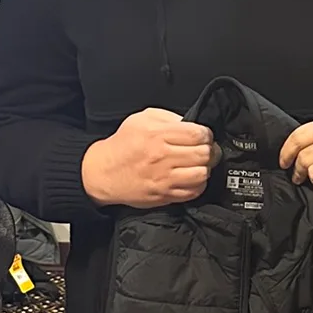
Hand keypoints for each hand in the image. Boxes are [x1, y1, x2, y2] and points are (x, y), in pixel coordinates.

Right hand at [80, 107, 216, 208]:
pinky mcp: (164, 195)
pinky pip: (193, 192)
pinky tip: (190, 178)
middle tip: (204, 150)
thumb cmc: (123, 145)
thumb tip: (191, 123)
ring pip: (202, 174)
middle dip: (209, 150)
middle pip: (204, 153)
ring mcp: (164, 178)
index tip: (202, 136)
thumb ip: (168, 118)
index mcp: (158, 135)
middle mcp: (162, 157)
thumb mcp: (141, 119)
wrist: (104, 172)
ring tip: (198, 165)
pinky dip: (197, 184)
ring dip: (205, 168)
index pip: (198, 133)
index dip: (206, 134)